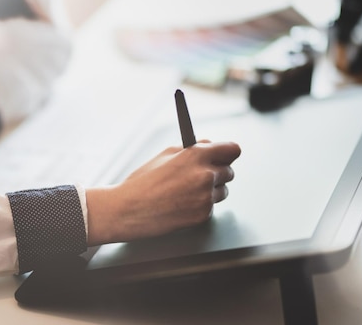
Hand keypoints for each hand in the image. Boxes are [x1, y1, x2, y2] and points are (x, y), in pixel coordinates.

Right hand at [86, 140, 240, 244]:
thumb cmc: (142, 183)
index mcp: (196, 156)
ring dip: (211, 190)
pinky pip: (211, 207)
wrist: (129, 210)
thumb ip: (192, 149)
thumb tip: (208, 146)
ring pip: (223, 191)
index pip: (232, 149)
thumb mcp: (165, 155)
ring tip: (187, 192)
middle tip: (200, 175)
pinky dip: (201, 206)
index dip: (228, 152)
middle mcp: (205, 176)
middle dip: (217, 172)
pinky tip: (181, 204)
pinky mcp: (203, 215)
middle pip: (229, 171)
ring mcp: (205, 197)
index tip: (226, 155)